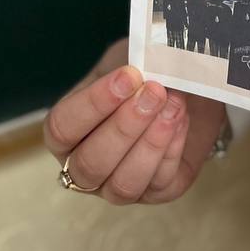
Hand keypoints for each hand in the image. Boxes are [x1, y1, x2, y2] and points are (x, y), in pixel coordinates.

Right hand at [43, 38, 225, 204]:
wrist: (187, 85)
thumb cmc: (147, 71)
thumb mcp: (131, 57)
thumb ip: (128, 62)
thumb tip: (139, 67)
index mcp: (68, 129)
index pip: (62, 128)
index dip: (93, 105)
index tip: (128, 76)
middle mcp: (87, 165)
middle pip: (90, 165)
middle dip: (124, 127)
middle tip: (155, 92)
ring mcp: (119, 184)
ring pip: (122, 186)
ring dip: (151, 144)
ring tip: (174, 106)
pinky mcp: (157, 193)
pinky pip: (159, 185)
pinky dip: (172, 151)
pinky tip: (182, 120)